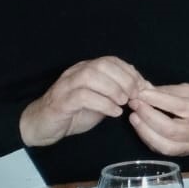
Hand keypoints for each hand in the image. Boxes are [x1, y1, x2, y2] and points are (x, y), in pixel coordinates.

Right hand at [18, 56, 146, 147]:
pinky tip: (114, 112)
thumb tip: (145, 88)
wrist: (43, 126)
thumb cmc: (75, 113)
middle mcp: (75, 73)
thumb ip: (118, 92)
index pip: (111, 60)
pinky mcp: (60, 102)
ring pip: (90, 76)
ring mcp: (65, 86)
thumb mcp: (102, 101)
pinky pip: (82, 96)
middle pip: (102, 65)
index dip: (130, 72)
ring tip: (124, 102)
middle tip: (135, 95)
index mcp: (85, 69)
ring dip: (113, 89)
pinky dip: (103, 103)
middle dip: (124, 79)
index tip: (143, 87)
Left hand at [128, 83, 188, 155]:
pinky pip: (164, 150)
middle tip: (135, 105)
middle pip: (171, 129)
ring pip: (166, 145)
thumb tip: (145, 91)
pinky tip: (141, 128)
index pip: (180, 106)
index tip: (141, 93)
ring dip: (145, 130)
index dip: (158, 100)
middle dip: (148, 116)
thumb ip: (169, 91)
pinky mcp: (187, 153)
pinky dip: (149, 139)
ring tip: (134, 117)